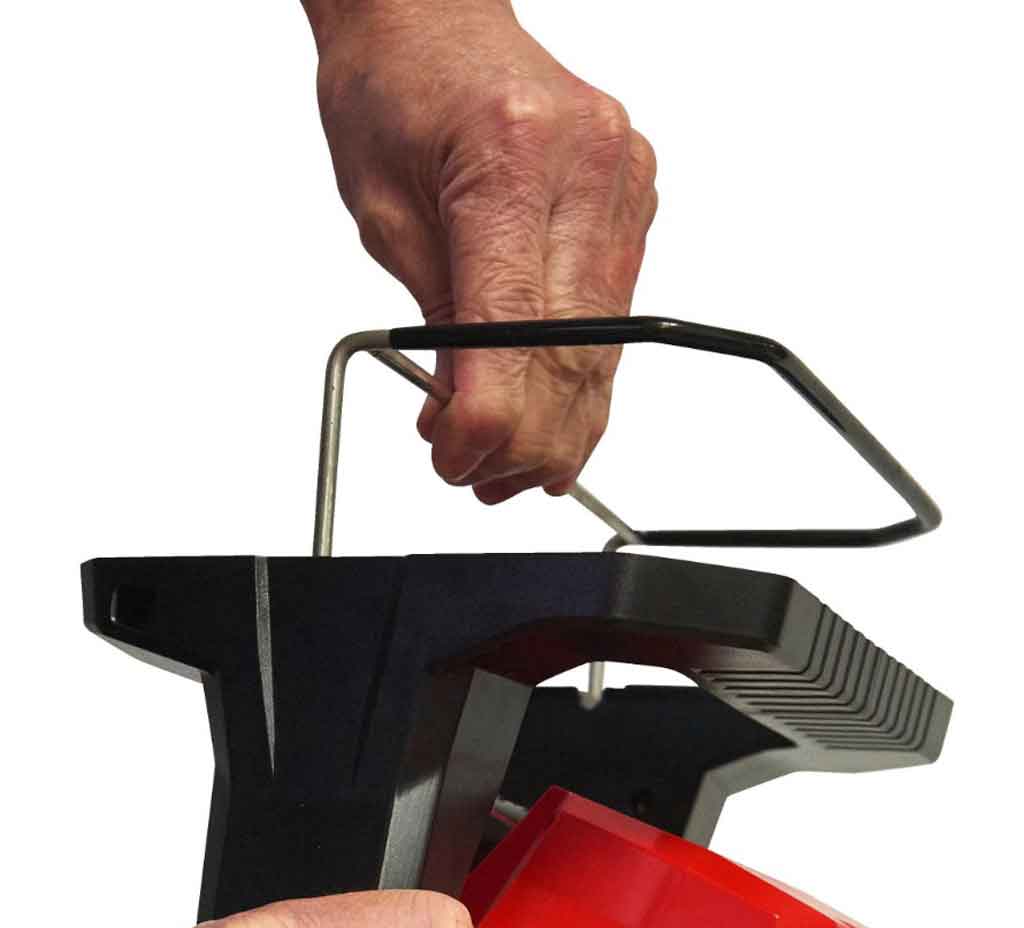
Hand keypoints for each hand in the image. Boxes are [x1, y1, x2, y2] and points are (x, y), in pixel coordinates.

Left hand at [304, 0, 657, 502]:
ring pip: (605, 349)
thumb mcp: (387, 218)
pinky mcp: (634, 205)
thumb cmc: (395, 96)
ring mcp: (624, 186)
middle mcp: (588, 170)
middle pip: (575, 354)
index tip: (460, 462)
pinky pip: (613, 320)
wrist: (433, 22)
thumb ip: (441, 321)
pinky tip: (554, 417)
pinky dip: (581, 378)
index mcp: (510, 159)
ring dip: (560, 423)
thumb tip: (471, 417)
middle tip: (484, 477)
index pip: (516, 330)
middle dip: (527, 438)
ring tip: (513, 465)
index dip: (491, 420)